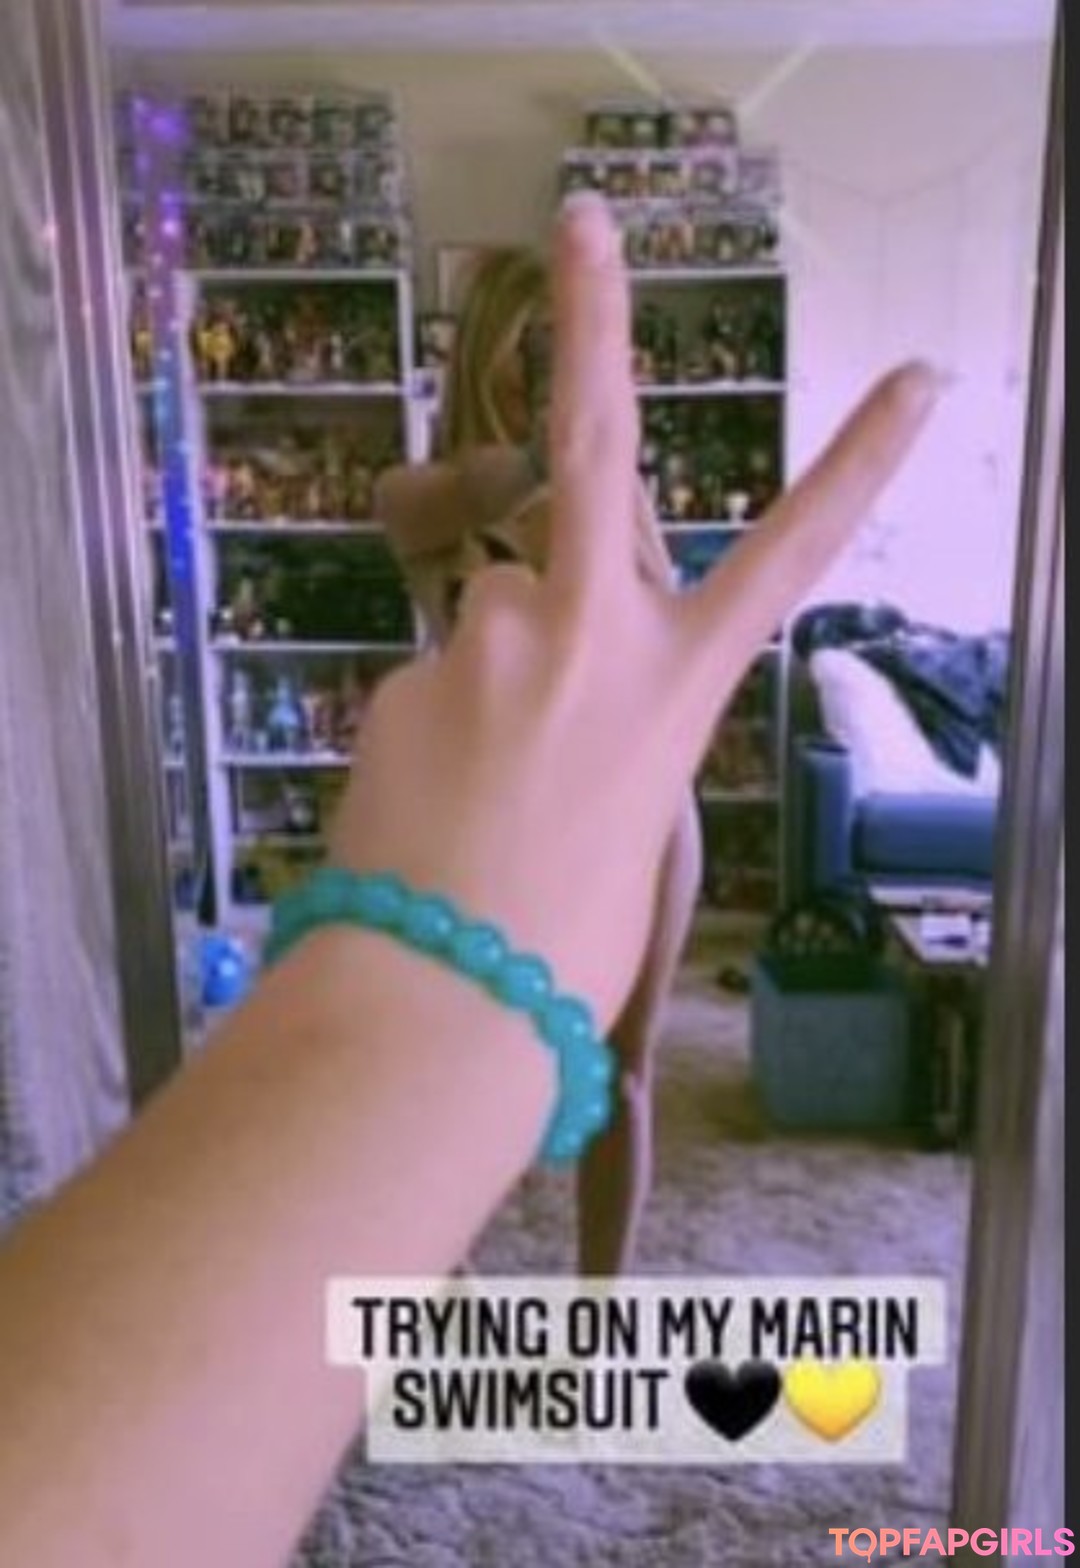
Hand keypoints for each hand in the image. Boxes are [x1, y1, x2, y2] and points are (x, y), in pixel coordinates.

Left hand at [332, 194, 940, 1022]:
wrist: (441, 1003)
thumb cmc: (567, 945)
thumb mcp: (634, 827)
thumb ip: (609, 730)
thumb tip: (546, 697)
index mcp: (673, 685)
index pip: (788, 555)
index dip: (856, 466)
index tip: (911, 380)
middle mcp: (585, 634)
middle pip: (594, 447)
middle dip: (593, 319)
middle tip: (579, 218)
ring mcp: (485, 643)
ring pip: (496, 617)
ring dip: (495, 671)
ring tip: (482, 790)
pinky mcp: (404, 676)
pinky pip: (433, 682)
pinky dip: (440, 728)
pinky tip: (432, 808)